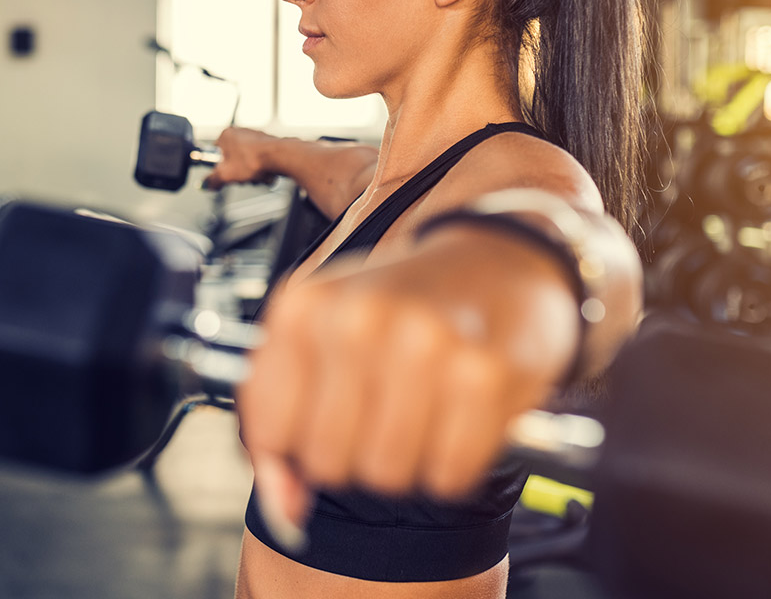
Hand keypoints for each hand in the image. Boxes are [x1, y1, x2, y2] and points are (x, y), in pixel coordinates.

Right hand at [203, 127, 279, 189]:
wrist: (282, 157)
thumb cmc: (256, 159)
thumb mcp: (226, 175)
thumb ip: (213, 180)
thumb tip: (207, 184)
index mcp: (226, 135)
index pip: (215, 154)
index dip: (219, 168)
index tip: (223, 176)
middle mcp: (241, 132)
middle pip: (232, 160)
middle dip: (237, 173)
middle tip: (241, 177)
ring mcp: (255, 137)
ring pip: (246, 162)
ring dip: (250, 173)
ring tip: (255, 176)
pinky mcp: (267, 144)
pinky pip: (259, 161)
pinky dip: (261, 170)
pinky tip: (264, 173)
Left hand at [236, 226, 582, 541]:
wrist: (499, 260)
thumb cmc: (403, 303)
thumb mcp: (323, 338)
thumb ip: (286, 425)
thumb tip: (286, 511)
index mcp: (304, 306)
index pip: (271, 431)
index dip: (298, 446)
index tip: (323, 422)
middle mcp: (360, 319)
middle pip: (328, 462)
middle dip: (356, 454)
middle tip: (385, 410)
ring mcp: (425, 345)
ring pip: (388, 475)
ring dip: (409, 460)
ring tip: (424, 408)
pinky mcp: (486, 376)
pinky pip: (449, 475)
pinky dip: (457, 462)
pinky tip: (461, 415)